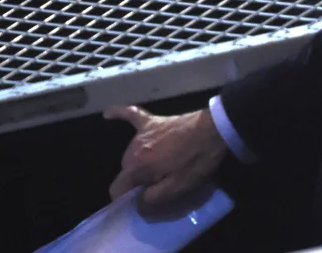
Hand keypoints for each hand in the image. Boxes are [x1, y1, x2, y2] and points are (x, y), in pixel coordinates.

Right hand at [104, 105, 226, 210]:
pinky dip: (119, 114)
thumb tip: (137, 206)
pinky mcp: (152, 121)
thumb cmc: (196, 161)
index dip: (126, 200)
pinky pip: (131, 115)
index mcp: (138, 166)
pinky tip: (107, 114)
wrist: (214, 130)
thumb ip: (153, 200)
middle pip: (126, 172)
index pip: (116, 189)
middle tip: (159, 184)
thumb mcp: (179, 189)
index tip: (142, 203)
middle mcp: (133, 147)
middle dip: (137, 181)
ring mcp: (142, 132)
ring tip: (161, 166)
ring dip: (139, 162)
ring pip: (130, 153)